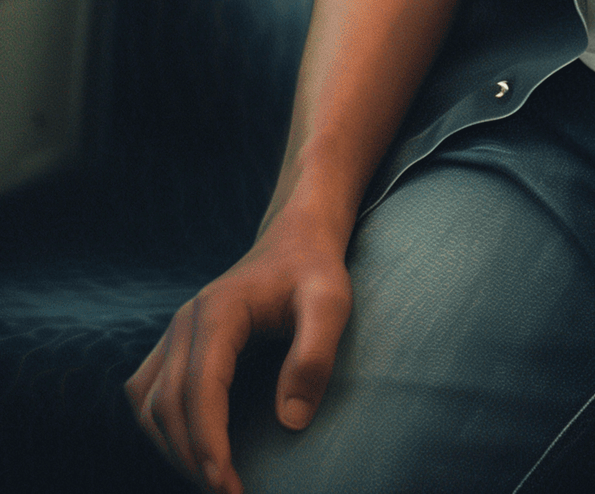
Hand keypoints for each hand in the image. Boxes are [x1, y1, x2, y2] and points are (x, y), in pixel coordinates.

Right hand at [125, 205, 352, 493]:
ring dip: (173, 448)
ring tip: (213, 480)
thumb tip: (290, 421)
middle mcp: (185, 322)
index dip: (208, 441)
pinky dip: (162, 429)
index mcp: (219, 310)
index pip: (200, 387)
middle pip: (169, 403)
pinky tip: (192, 452)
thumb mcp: (331, 301)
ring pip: (150, 404)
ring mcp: (175, 333)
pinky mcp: (175, 345)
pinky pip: (149, 395)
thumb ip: (315, 355)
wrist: (296, 240)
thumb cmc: (314, 270)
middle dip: (193, 456)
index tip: (227, 484)